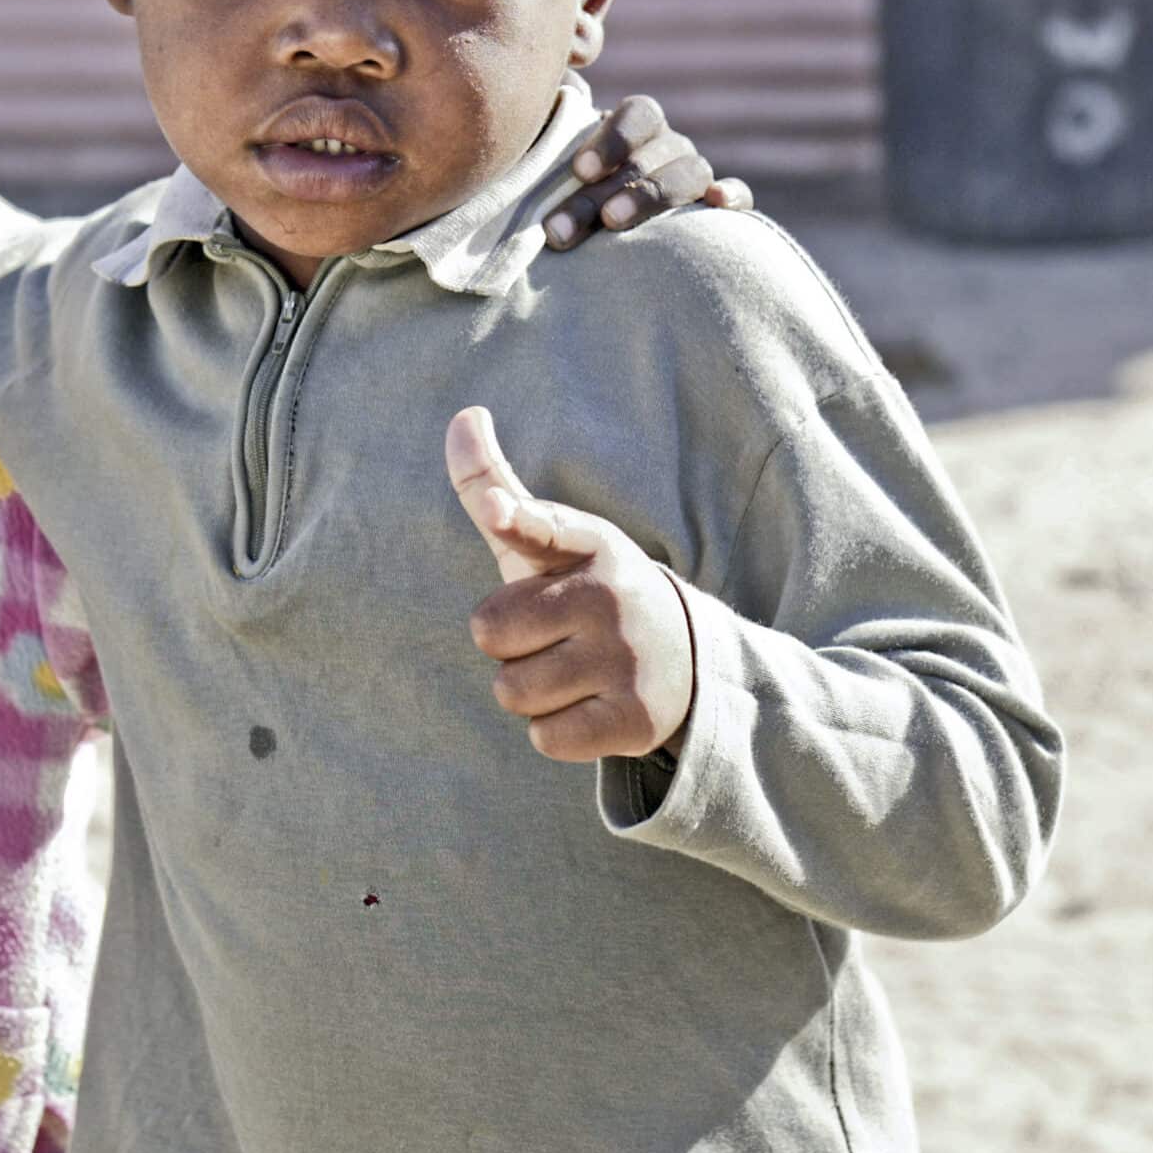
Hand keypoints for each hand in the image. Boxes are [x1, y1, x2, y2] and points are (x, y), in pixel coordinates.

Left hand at [445, 405, 695, 761]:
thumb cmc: (588, 591)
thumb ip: (495, 485)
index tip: (498, 511)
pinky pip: (546, 737)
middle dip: (506, 643)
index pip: (541, 528)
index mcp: (590, 544)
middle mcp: (611, 596)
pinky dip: (556, 731)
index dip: (514, 519)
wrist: (687, 660)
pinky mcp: (636, 718)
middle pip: (489, 632)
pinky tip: (589, 707)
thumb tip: (464, 415)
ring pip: (512, 691)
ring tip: (573, 672)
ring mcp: (628, 659)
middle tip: (553, 636)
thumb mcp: (551, 540)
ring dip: (529, 691)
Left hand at [545, 94, 754, 249]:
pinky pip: (737, 198)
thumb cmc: (566, 189)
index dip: (612, 138)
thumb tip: (545, 79)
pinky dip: (732, 195)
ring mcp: (694, 176)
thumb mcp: (550, 154)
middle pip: (649, 157)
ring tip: (611, 222)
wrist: (594, 228)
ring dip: (651, 194)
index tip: (579, 171)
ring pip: (690, 173)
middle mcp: (669, 146)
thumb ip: (545, 120)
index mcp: (638, 126)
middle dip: (604, 191)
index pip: (640, 113)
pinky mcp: (716, 214)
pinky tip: (717, 203)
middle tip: (562, 227)